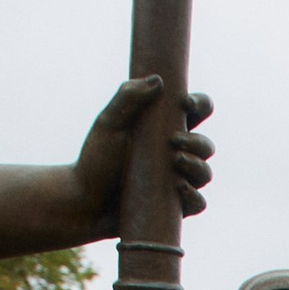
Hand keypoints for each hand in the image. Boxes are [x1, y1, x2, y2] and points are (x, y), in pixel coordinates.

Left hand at [73, 76, 215, 238]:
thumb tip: (158, 81)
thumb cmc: (95, 159)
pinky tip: (179, 188)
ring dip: (198, 166)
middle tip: (174, 140)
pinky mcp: (173, 208)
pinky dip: (194, 196)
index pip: (195, 112)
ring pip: (204, 174)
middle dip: (198, 142)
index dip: (200, 104)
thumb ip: (128, 97)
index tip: (186, 103)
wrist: (83, 200)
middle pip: (205, 145)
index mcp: (164, 130)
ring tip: (176, 162)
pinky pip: (198, 203)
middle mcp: (174, 155)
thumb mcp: (109, 123)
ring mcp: (176, 182)